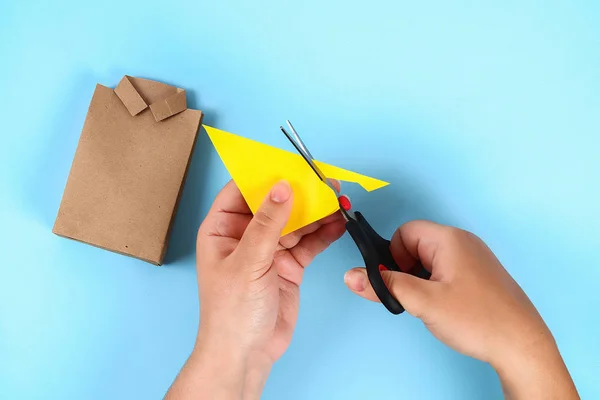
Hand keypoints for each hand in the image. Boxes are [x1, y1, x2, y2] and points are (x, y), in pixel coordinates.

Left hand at [166, 180, 344, 399]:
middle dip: (300, 193)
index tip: (291, 164)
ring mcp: (268, 250)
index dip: (266, 176)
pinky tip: (339, 223)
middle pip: (275, 204)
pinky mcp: (288, 265)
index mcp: (222, 229)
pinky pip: (308, 243)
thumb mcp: (248, 262)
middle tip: (326, 181)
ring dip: (317, 212)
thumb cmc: (231, 311)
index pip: (242, 190)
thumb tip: (282, 187)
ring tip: (339, 198)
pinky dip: (324, 234)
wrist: (247, 354)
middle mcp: (245, 235)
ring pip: (296, 222)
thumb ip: (268, 224)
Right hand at [344, 221, 578, 399]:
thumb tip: (351, 275)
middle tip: (414, 297)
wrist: (522, 345)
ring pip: (430, 261)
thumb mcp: (422, 302)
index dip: (394, 256)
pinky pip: (446, 271)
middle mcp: (463, 242)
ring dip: (421, 280)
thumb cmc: (477, 319)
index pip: (405, 232)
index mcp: (449, 239)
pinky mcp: (480, 275)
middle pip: (417, 245)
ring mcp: (474, 258)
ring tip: (431, 305)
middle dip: (406, 270)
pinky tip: (446, 308)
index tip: (398, 281)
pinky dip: (437, 286)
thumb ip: (384, 285)